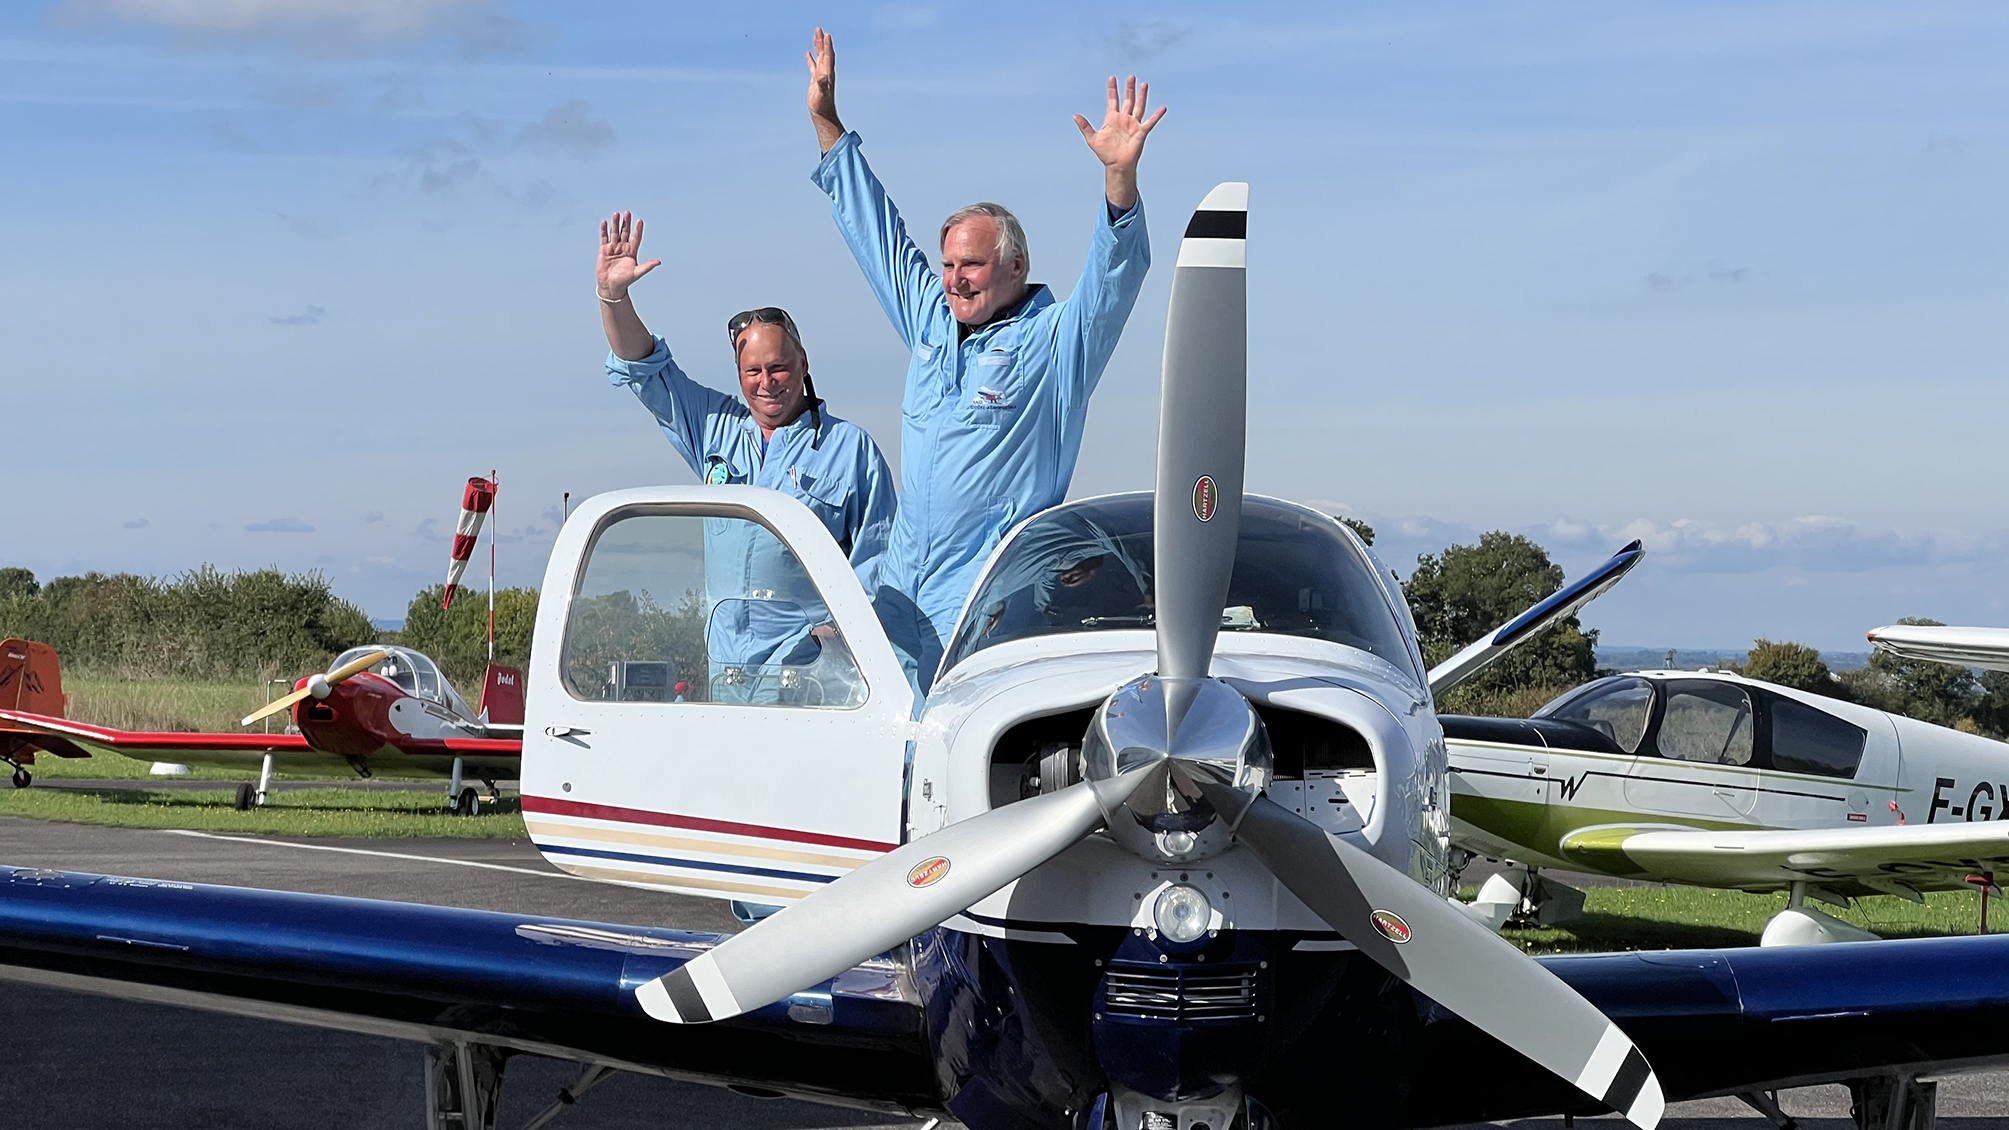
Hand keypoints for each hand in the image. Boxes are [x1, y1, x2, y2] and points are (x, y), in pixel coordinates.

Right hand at [597, 211, 659, 300]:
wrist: (611, 286)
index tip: (640, 221)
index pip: (636, 238)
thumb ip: (647, 266)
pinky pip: (604, 238)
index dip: (638, 230)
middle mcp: (623, 248)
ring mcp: (614, 248)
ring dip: (616, 224)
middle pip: (625, 232)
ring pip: (615, 233)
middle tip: (628, 213)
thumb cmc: (625, 281)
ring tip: (617, 214)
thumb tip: (659, 262)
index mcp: (632, 252)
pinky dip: (604, 230)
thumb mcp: (637, 273)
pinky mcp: (604, 250)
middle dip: (626, 223)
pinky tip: (605, 222)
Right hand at [805, 27, 844, 152]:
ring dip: (817, 47)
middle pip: (824, 53)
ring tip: (816, 35)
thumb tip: (821, 75)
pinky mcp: (815, 81)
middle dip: (822, 41)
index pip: (828, 56)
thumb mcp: (822, 94)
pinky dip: (810, 59)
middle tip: (819, 29)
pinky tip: (807, 53)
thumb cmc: (822, 106)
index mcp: (828, 74)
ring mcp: (821, 76)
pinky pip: (813, 66)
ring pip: (819, 57)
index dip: (827, 45)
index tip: (826, 34)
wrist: (822, 115)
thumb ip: (822, 84)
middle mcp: (826, 73)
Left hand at [1073, 76, 1164, 172]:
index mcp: (1112, 118)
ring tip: (1144, 84)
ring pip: (1138, 106)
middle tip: (1131, 76)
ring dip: (1142, 96)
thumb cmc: (1105, 153)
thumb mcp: (1092, 139)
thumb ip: (1085, 126)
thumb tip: (1075, 116)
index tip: (1112, 78)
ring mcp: (1133, 124)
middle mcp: (1124, 119)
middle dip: (1129, 89)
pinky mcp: (1141, 132)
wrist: (1116, 165)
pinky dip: (1157, 115)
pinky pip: (1150, 122)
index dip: (1112, 89)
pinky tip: (1163, 108)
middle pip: (1128, 100)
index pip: (1113, 100)